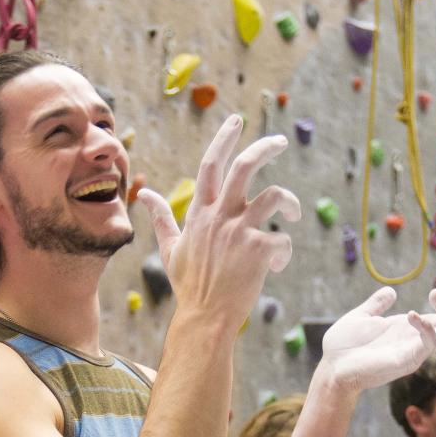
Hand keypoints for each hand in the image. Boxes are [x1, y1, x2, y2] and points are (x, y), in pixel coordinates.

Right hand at [140, 114, 300, 325]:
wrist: (205, 317)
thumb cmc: (189, 284)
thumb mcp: (170, 248)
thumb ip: (161, 218)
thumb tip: (144, 194)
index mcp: (200, 213)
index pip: (211, 164)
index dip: (225, 138)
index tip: (237, 119)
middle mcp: (220, 216)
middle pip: (246, 166)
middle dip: (265, 147)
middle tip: (281, 140)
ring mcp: (240, 231)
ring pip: (274, 195)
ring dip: (289, 202)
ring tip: (292, 212)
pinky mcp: (258, 250)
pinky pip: (283, 239)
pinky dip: (284, 251)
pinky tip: (277, 265)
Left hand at [316, 277, 435, 392]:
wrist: (331, 367)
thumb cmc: (344, 346)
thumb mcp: (362, 317)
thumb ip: (377, 304)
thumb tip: (391, 291)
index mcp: (408, 329)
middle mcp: (416, 340)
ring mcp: (414, 351)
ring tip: (434, 292)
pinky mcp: (408, 362)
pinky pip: (428, 344)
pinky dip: (426, 328)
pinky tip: (412, 315)